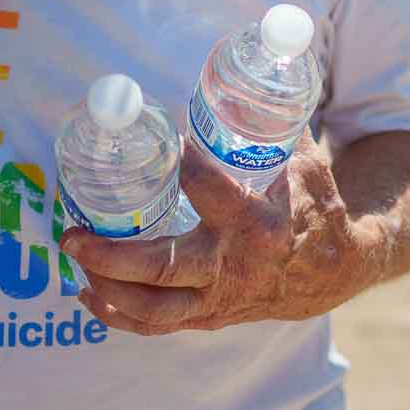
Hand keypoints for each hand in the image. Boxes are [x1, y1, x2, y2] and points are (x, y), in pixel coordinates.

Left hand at [61, 129, 382, 334]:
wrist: (337, 272)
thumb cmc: (317, 209)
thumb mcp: (306, 164)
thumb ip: (270, 129)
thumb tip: (236, 84)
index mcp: (256, 224)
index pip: (206, 188)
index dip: (179, 161)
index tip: (157, 137)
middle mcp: (232, 267)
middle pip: (161, 267)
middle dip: (111, 253)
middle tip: (73, 231)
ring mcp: (219, 298)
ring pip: (153, 307)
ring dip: (107, 286)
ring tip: (74, 258)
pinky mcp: (211, 316)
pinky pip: (158, 325)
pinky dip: (119, 315)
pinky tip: (88, 294)